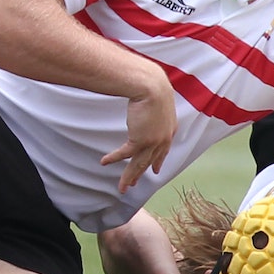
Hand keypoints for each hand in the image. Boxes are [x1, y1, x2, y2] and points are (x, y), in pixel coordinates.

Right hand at [99, 70, 177, 191]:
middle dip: (141, 173)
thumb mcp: (159, 99)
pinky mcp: (141, 140)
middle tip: (134, 184)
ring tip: (122, 187)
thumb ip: (154, 108)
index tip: (155, 169)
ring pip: (139, 164)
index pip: (163, 149)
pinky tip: (104, 162)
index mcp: (170, 128)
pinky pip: (125, 154)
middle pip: (150, 160)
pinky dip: (114, 158)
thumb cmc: (153, 85)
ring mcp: (154, 141)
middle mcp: (164, 138)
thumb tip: (146, 104)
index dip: (158, 160)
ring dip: (129, 177)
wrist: (151, 86)